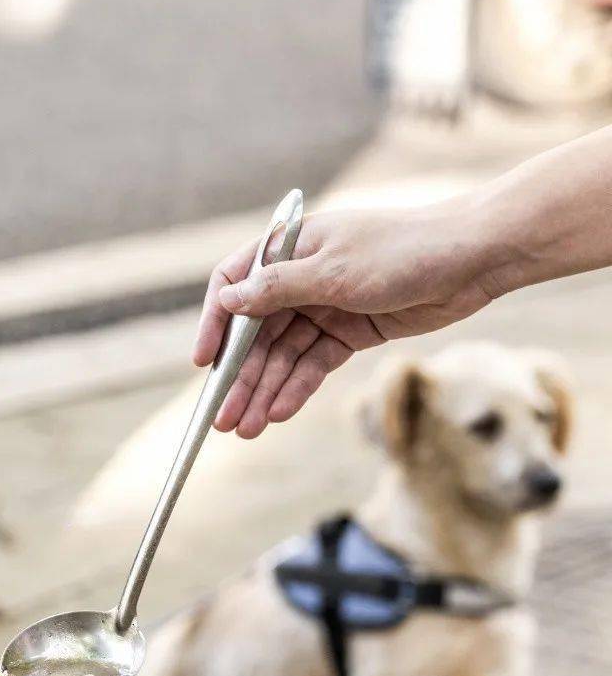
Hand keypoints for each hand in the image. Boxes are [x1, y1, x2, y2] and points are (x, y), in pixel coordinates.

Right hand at [193, 199, 496, 437]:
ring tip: (247, 428)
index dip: (215, 324)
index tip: (205, 363)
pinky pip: (314, 364)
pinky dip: (297, 389)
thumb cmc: (403, 250)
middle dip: (240, 376)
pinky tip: (279, 414)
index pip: (234, 285)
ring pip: (284, 355)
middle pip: (257, 332)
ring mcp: (326, 306)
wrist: (471, 260)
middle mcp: (301, 277)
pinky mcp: (351, 331)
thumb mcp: (334, 270)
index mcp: (290, 247)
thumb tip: (228, 300)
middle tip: (224, 418)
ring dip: (265, 391)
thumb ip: (278, 288)